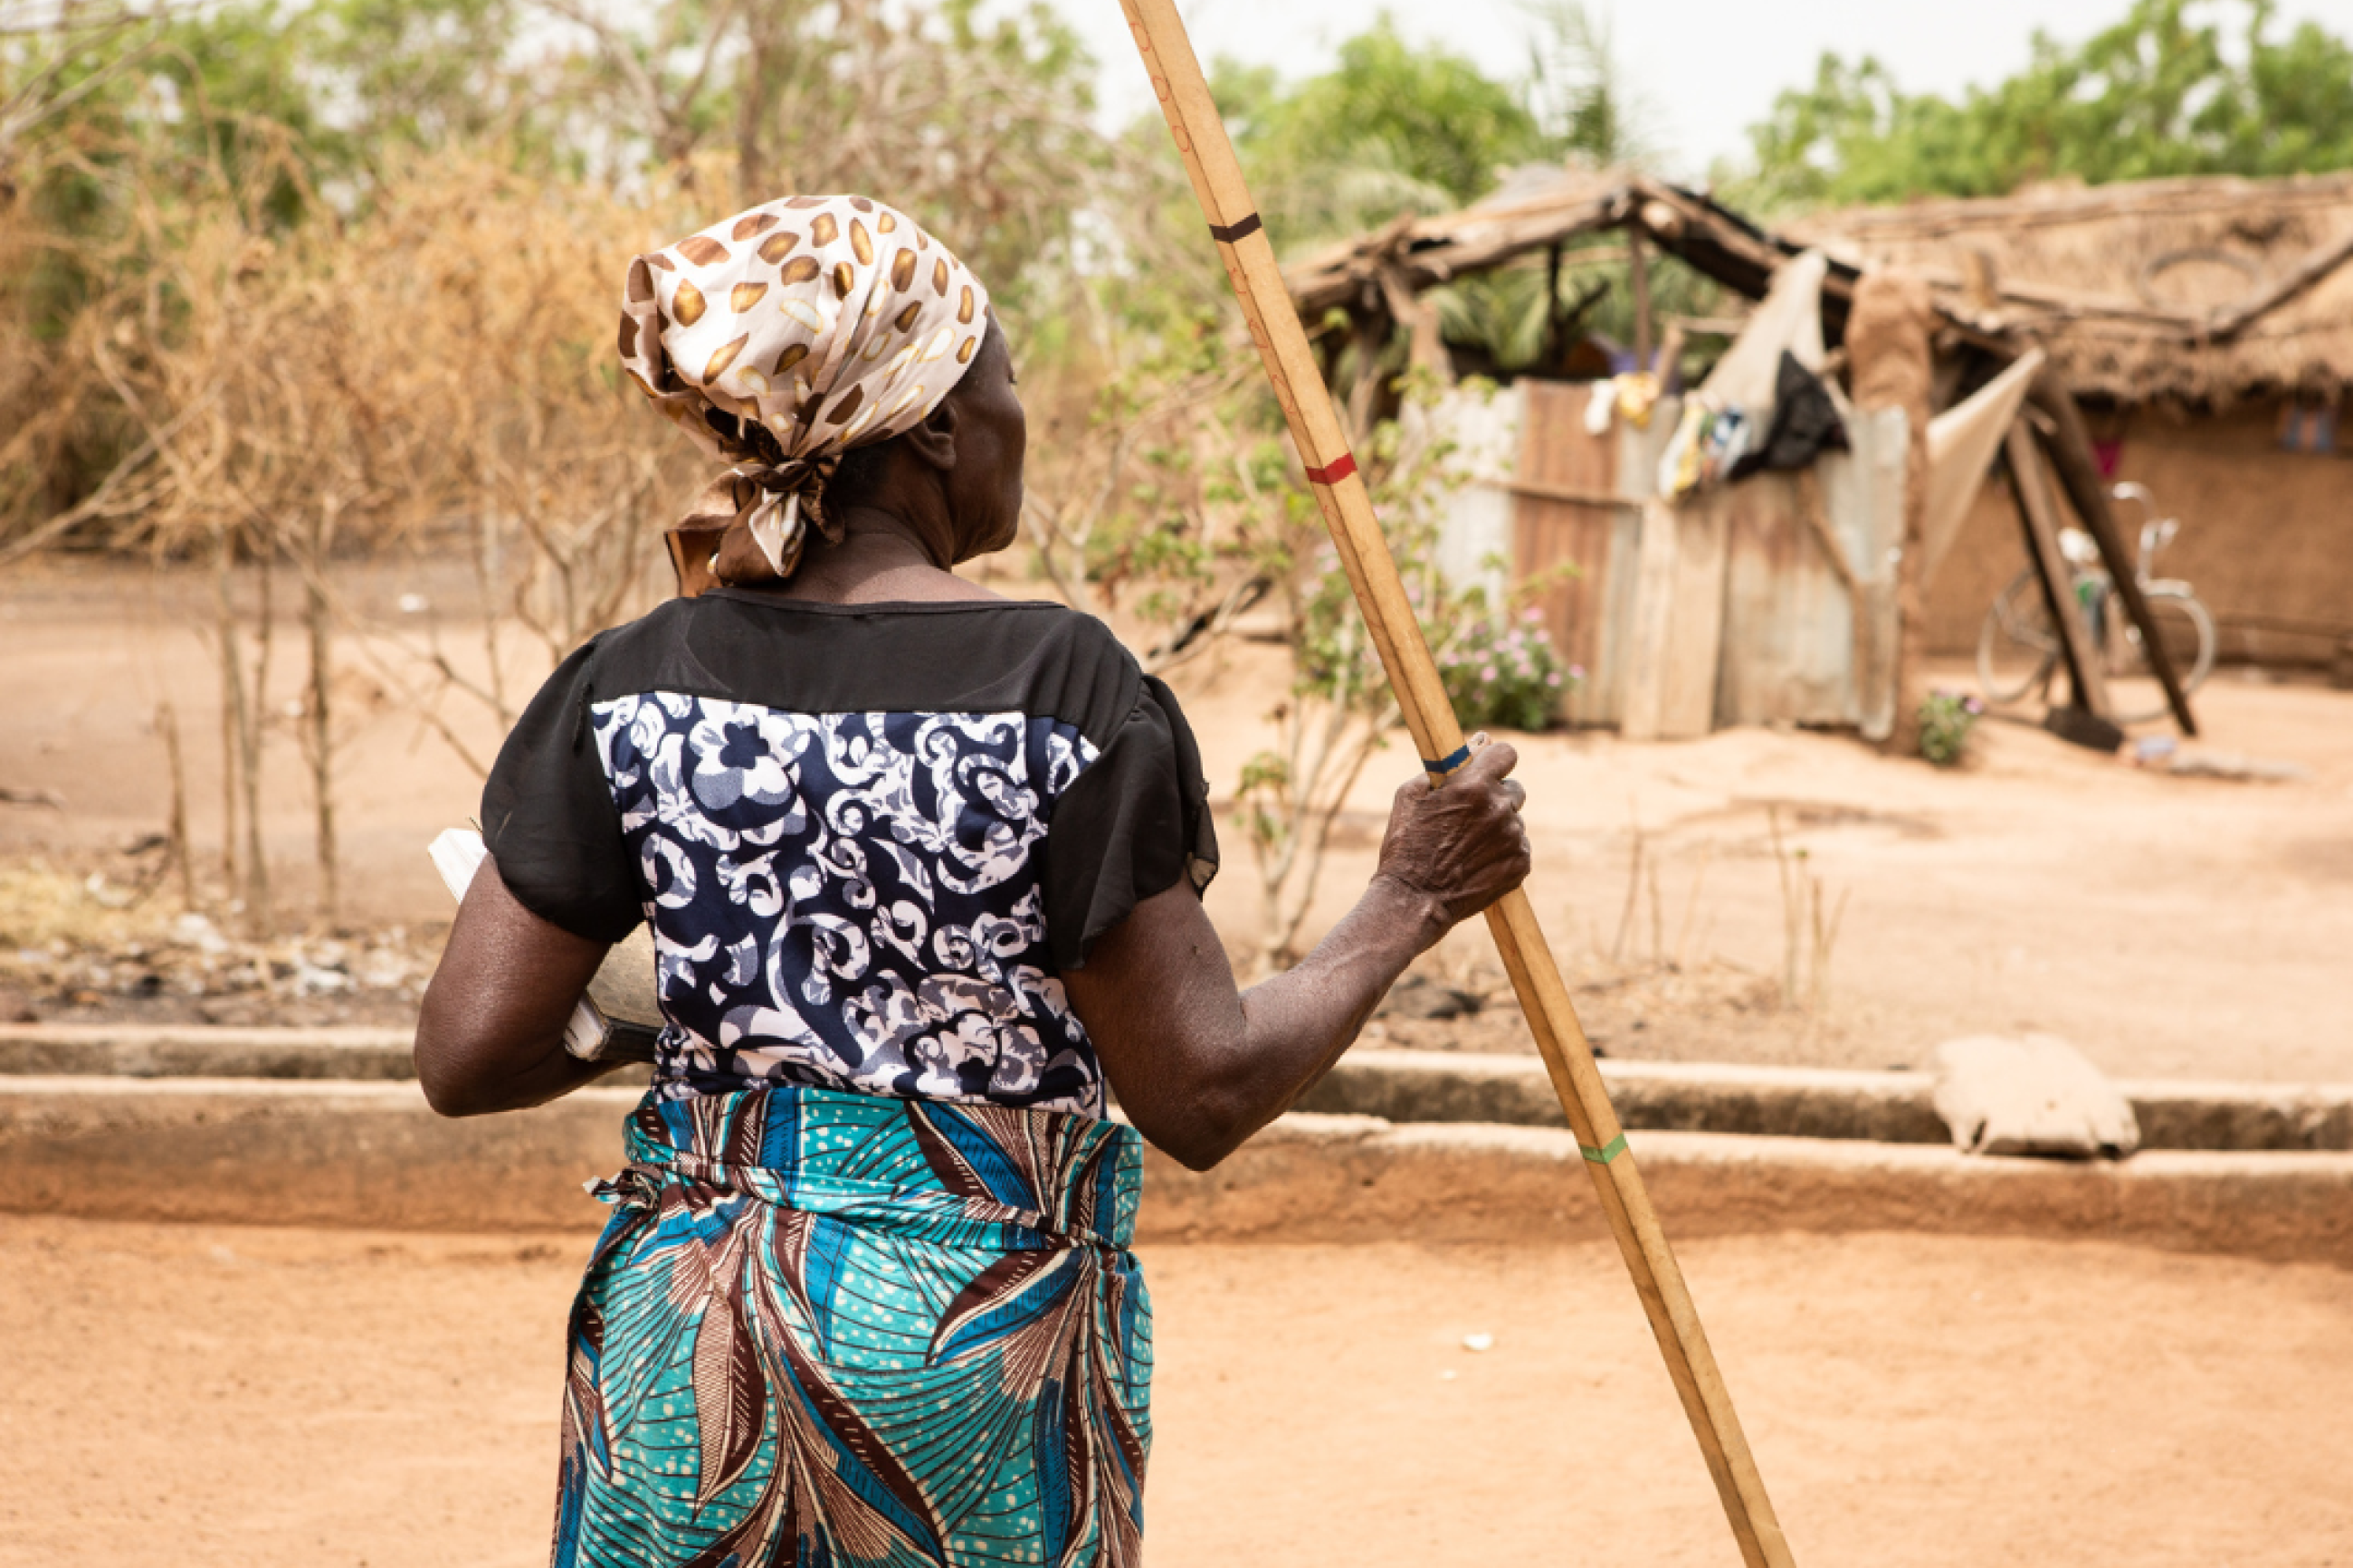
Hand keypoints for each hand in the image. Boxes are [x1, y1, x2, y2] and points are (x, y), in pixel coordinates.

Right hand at [1371, 737, 1532, 937]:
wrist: (1413, 900)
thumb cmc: (1405, 846)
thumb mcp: (1410, 796)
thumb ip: (1446, 764)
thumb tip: (1479, 741)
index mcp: (1473, 785)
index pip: (1506, 753)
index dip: (1495, 760)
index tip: (1487, 769)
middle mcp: (1499, 808)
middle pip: (1514, 789)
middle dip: (1495, 797)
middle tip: (1470, 816)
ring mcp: (1513, 838)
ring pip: (1514, 821)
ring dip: (1497, 827)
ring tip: (1467, 847)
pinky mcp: (1521, 864)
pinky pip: (1519, 847)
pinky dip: (1502, 852)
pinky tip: (1476, 863)